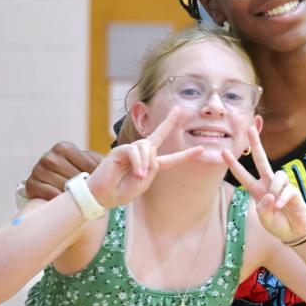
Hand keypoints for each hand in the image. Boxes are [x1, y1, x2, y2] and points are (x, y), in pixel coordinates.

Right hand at [24, 142, 103, 199]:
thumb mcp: (90, 163)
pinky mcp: (30, 184)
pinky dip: (57, 198)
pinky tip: (66, 202)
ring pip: (60, 184)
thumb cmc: (78, 172)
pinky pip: (45, 193)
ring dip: (72, 194)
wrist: (56, 185)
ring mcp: (37, 170)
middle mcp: (49, 157)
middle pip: (73, 175)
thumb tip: (117, 160)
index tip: (104, 184)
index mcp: (63, 147)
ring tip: (82, 199)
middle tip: (95, 195)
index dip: (97, 176)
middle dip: (85, 187)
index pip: (85, 163)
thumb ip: (102, 161)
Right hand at [87, 107, 201, 208]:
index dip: (186, 155)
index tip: (201, 149)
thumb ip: (153, 166)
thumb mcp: (144, 182)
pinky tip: (137, 172)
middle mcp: (143, 154)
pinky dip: (138, 162)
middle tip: (178, 109)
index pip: (172, 158)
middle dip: (169, 121)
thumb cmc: (123, 190)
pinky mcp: (120, 150)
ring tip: (140, 175)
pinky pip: (135, 151)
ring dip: (146, 162)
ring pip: (148, 146)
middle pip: (159, 134)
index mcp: (152, 165)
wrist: (105, 196)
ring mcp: (131, 151)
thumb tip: (151, 149)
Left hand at [223, 126, 305, 243]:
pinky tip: (280, 206)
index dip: (233, 164)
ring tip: (276, 205)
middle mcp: (268, 184)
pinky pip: (287, 189)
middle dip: (256, 144)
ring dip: (274, 188)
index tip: (223, 152)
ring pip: (276, 175)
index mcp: (257, 190)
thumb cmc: (277, 224)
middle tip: (250, 128)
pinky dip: (282, 198)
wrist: (294, 231)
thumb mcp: (265, 220)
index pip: (243, 175)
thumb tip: (270, 195)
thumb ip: (263, 209)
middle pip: (261, 159)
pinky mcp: (293, 191)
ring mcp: (281, 186)